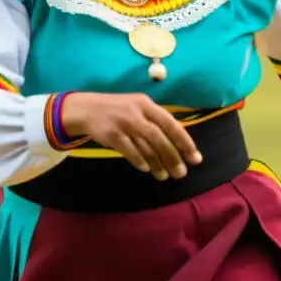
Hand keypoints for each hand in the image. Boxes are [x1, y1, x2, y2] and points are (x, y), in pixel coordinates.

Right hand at [61, 92, 201, 180]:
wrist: (85, 109)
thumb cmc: (117, 110)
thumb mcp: (136, 108)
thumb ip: (155, 121)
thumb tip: (179, 145)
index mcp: (146, 104)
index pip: (171, 124)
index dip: (185, 142)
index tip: (195, 158)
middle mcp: (136, 112)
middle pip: (159, 138)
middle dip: (172, 158)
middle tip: (181, 173)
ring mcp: (123, 123)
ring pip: (146, 147)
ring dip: (158, 164)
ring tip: (164, 176)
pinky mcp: (111, 134)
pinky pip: (130, 152)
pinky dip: (140, 161)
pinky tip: (146, 168)